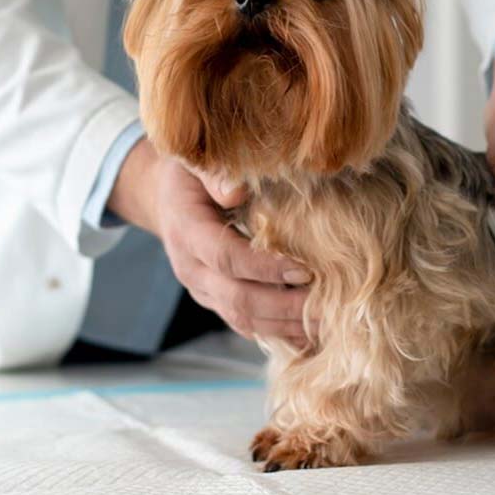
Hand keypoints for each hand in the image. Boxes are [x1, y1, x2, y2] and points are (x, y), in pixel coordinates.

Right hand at [107, 139, 312, 347]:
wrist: (167, 196)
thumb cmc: (191, 172)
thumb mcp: (197, 161)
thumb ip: (215, 175)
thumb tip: (237, 191)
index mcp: (186, 231)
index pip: (226, 258)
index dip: (266, 268)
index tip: (305, 270)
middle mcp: (190, 268)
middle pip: (237, 299)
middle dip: (284, 306)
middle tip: (327, 305)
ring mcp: (202, 289)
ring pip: (242, 320)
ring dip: (285, 326)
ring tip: (327, 324)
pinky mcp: (215, 300)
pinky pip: (244, 325)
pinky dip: (277, 332)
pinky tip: (310, 333)